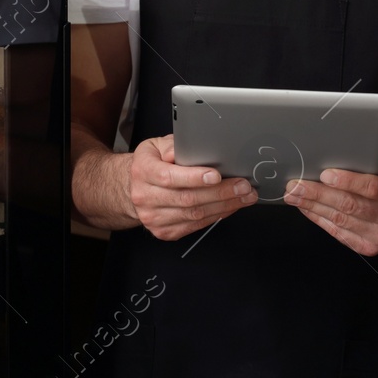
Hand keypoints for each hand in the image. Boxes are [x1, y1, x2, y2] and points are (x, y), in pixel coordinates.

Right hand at [128, 134, 256, 240]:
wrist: (132, 188)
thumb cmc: (151, 164)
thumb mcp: (156, 146)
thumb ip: (173, 146)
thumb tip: (191, 147)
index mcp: (143, 172)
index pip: (169, 177)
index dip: (194, 178)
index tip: (216, 175)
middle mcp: (146, 197)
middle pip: (187, 198)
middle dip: (220, 192)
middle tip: (243, 186)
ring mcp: (154, 218)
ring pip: (194, 215)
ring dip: (224, 206)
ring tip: (244, 197)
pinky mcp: (164, 231)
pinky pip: (195, 226)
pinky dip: (216, 216)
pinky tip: (230, 207)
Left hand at [285, 151, 377, 256]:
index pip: (373, 188)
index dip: (348, 181)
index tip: (325, 174)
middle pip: (350, 206)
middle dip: (319, 194)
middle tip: (297, 184)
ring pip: (340, 220)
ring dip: (313, 206)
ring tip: (294, 195)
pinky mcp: (367, 247)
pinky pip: (337, 232)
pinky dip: (318, 218)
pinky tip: (306, 207)